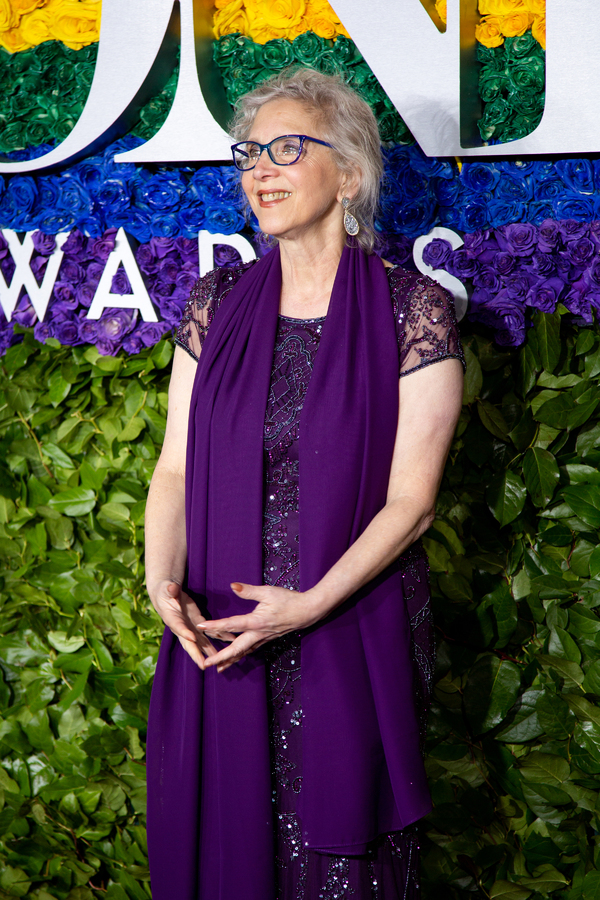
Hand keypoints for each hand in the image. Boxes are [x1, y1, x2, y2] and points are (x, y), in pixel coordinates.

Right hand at [150, 580, 234, 669]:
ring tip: (219, 662)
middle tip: (204, 665)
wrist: (167, 594)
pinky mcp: (198, 623)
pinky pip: (209, 632)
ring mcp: (191, 627)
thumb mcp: (166, 589)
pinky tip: (230, 641)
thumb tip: (172, 588)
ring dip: (209, 652)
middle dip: (197, 654)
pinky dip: (219, 637)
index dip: (184, 632)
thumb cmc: (165, 590)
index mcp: (172, 618)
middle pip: (189, 642)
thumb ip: (170, 590)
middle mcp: (182, 627)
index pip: (177, 626)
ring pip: (200, 642)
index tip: (192, 638)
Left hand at [200, 582, 321, 672]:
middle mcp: (259, 633)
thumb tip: (232, 586)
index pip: (232, 624)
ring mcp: (263, 639)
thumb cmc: (288, 599)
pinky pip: (251, 650)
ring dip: (230, 660)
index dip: (215, 625)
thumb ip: (249, 590)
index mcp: (257, 621)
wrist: (307, 611)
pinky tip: (235, 658)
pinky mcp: (267, 639)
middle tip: (205, 664)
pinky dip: (241, 655)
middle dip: (221, 657)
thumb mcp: (268, 592)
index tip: (200, 626)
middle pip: (236, 648)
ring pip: (244, 652)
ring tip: (218, 668)